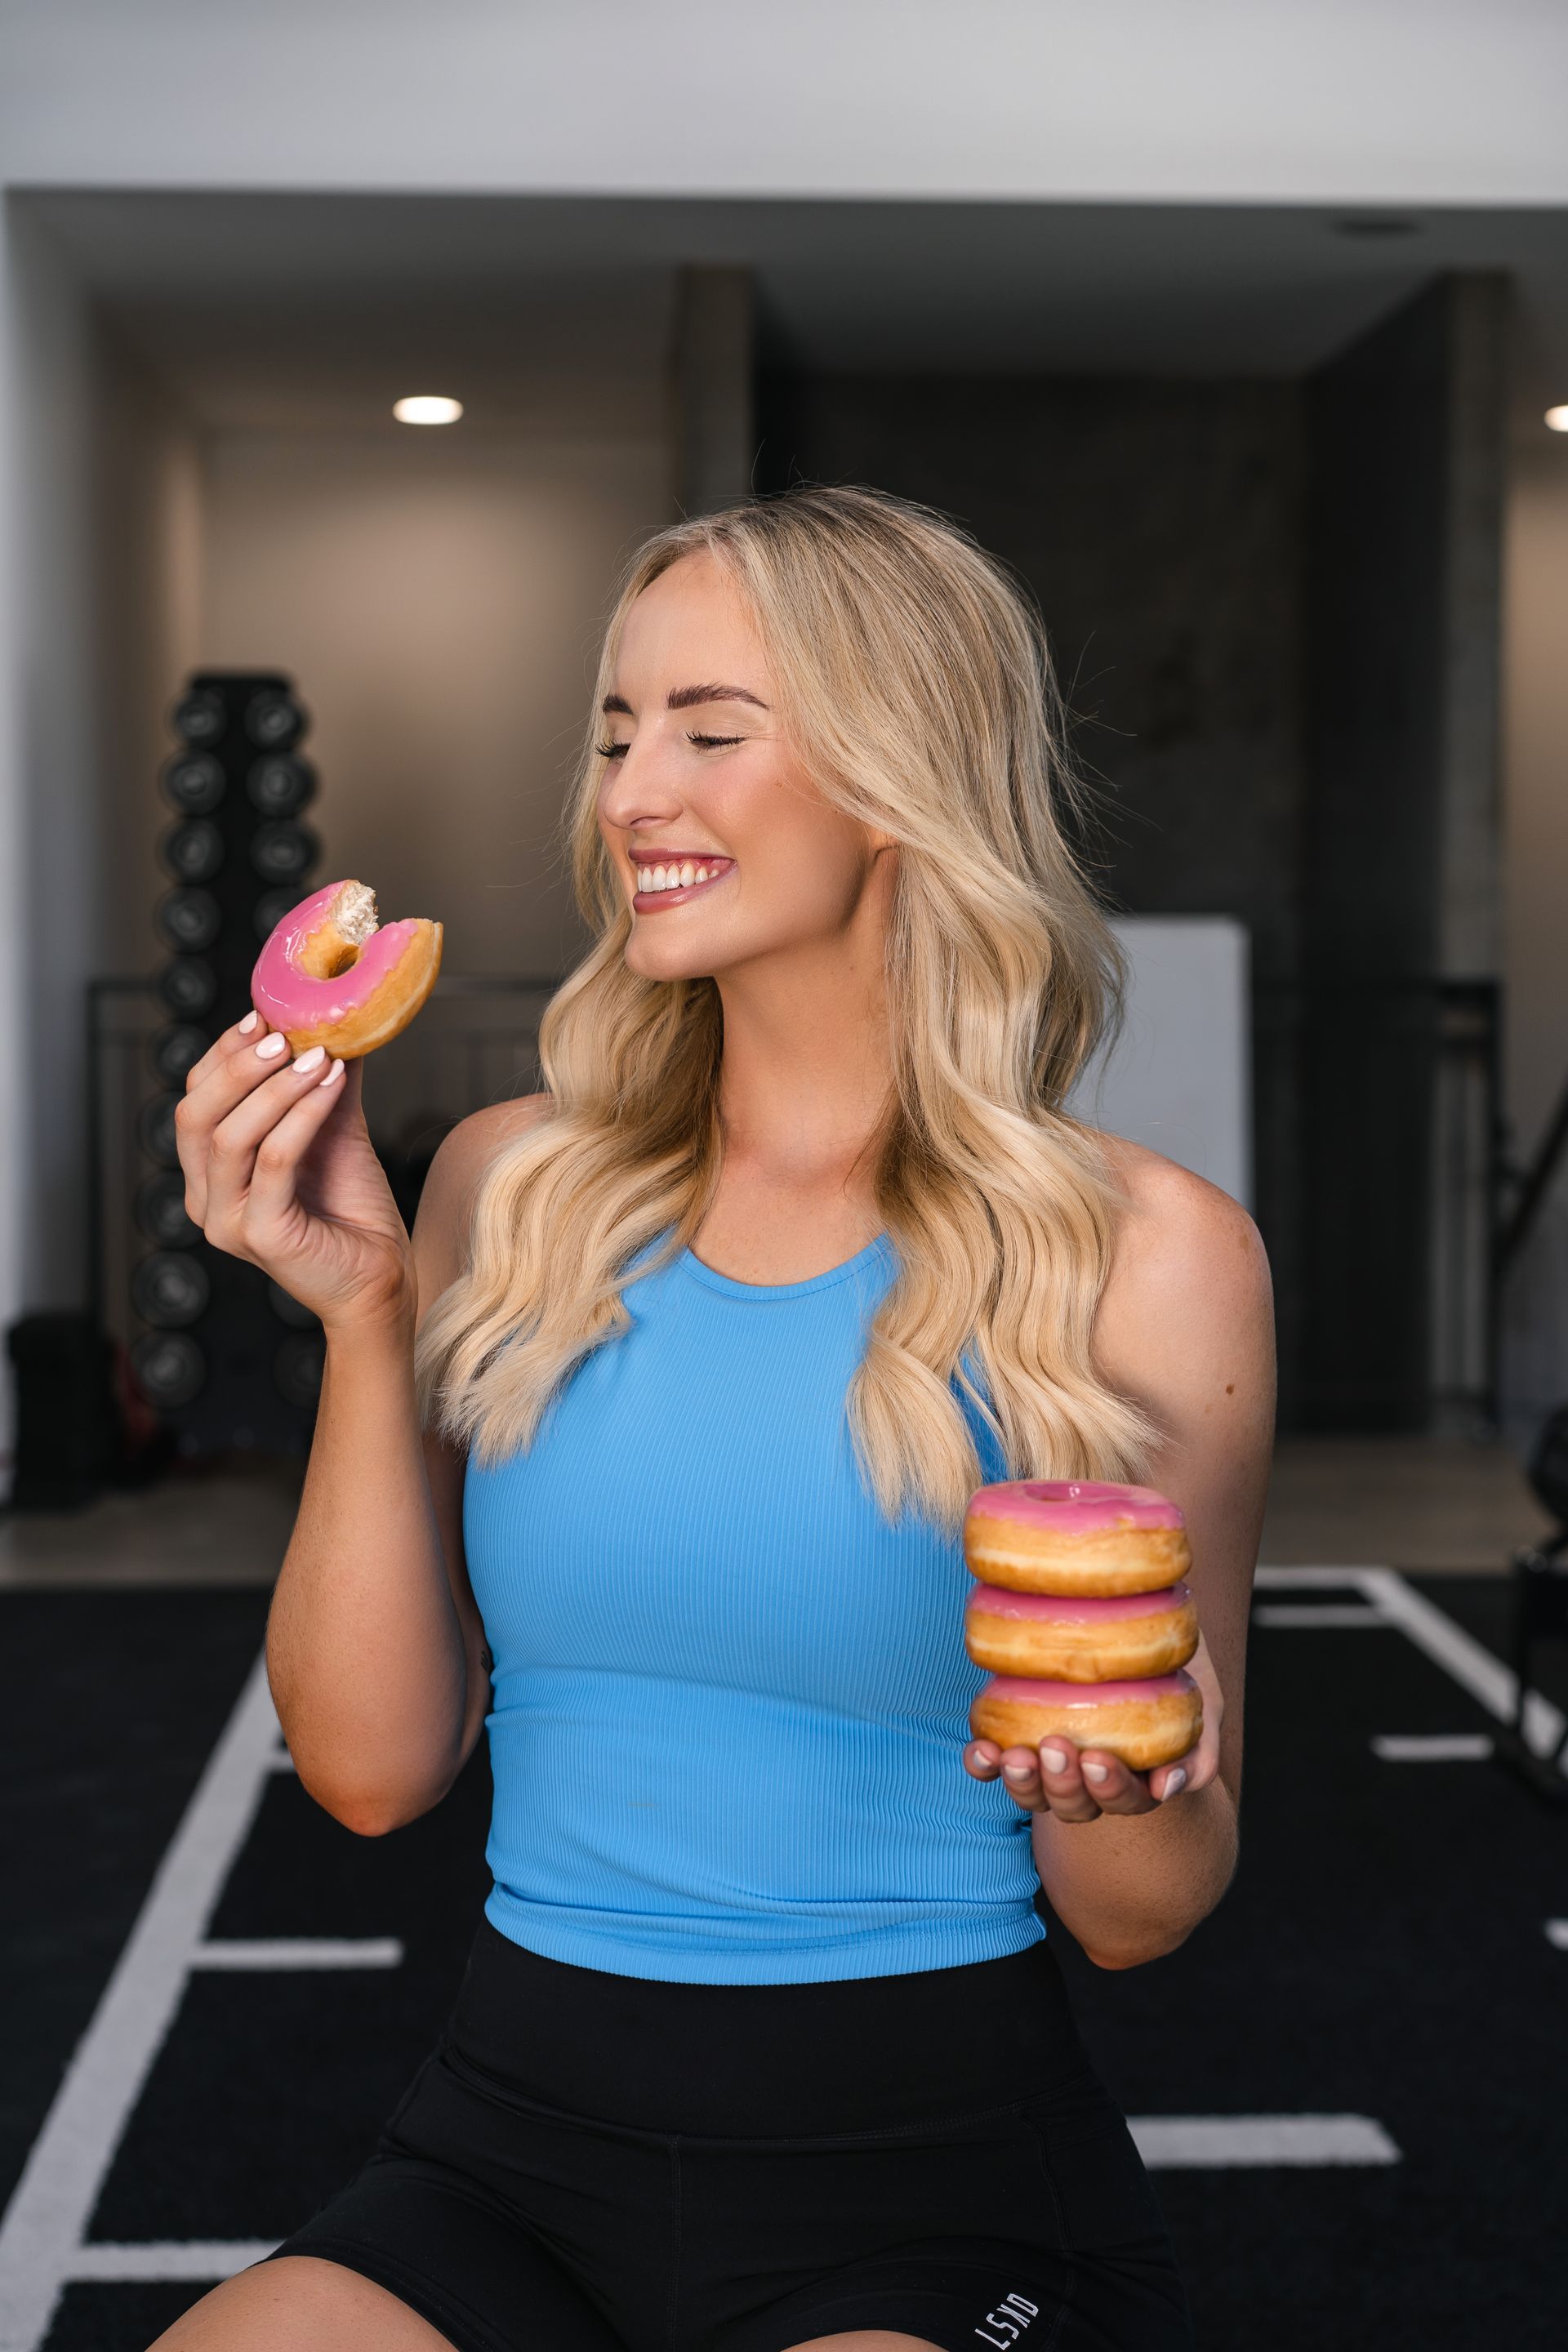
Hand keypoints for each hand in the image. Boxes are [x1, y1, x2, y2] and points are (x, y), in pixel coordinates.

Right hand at [175, 1012, 415, 1333]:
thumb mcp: (333, 1130)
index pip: (195, 1100)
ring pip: (229, 1136)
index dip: (223, 1054)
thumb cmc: (352, 1209)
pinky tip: (333, 1086)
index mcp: (208, 1173)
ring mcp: (227, 1221)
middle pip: (195, 1115)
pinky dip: (303, 1116)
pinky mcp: (261, 1236)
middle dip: (238, 1066)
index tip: (262, 1016)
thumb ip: (322, 1081)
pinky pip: (274, 1161)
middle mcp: (204, 1198)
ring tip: (318, 1057)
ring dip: (275, 1088)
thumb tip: (338, 1019)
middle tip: (283, 1034)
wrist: (381, 1278)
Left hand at [963, 1630, 1223, 1821]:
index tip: (1098, 1758)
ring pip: (1034, 1795)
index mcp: (1138, 1783)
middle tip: (1056, 1747)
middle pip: (1075, 1806)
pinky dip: (985, 1766)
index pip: (1125, 1800)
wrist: (1137, 1640)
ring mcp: (1052, 1768)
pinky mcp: (1019, 1743)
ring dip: (1021, 1782)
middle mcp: (1091, 1785)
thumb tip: (1167, 1786)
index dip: (1110, 1787)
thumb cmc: (1177, 1676)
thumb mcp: (1201, 1707)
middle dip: (1062, 1784)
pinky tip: (980, 1751)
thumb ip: (1195, 1751)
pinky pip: (996, 1769)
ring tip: (1012, 1755)